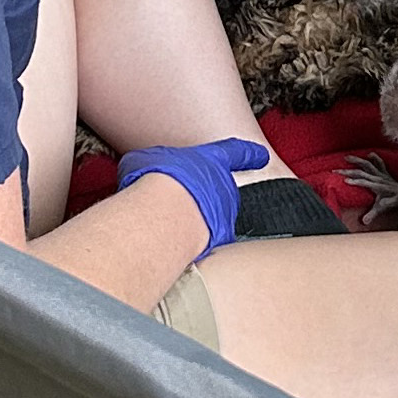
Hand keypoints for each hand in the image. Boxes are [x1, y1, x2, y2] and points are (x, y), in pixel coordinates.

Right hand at [116, 138, 269, 261]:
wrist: (167, 216)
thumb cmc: (157, 180)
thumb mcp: (143, 160)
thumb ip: (147, 164)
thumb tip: (136, 170)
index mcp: (213, 161)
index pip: (235, 153)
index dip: (248, 153)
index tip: (261, 155)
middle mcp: (224, 187)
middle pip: (218, 191)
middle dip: (199, 197)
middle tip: (174, 201)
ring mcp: (225, 216)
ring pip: (211, 218)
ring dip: (193, 221)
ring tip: (165, 223)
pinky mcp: (218, 242)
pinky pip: (205, 242)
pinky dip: (191, 244)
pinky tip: (170, 244)